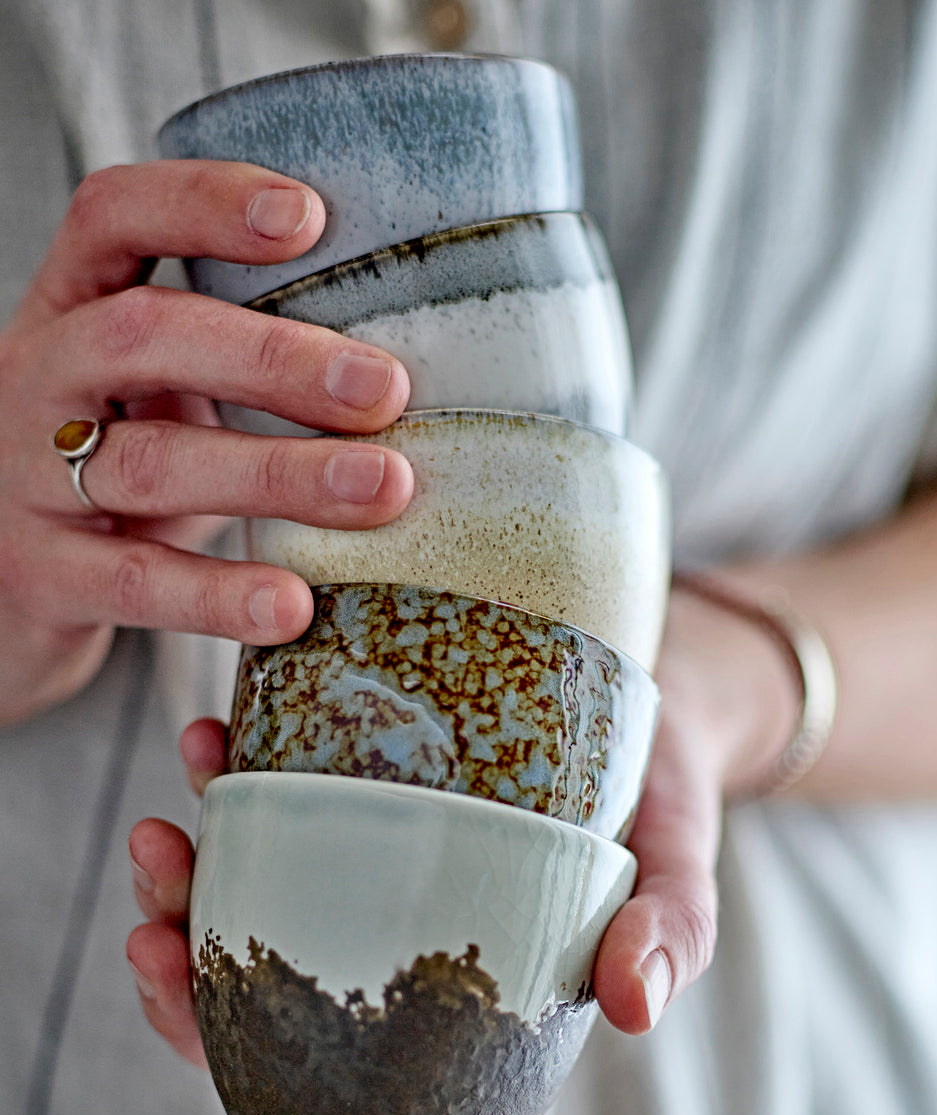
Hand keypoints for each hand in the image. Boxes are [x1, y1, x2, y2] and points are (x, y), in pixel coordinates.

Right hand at [0, 160, 411, 724]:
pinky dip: (218, 596)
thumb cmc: (118, 478)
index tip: (309, 215)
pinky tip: (293, 607)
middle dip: (276, 358)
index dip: (201, 203)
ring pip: (151, 463)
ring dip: (277, 474)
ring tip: (383, 489)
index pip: (113, 217)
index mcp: (72, 311)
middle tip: (387, 388)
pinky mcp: (41, 577)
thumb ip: (237, 367)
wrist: (6, 594)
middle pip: (143, 337)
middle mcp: (36, 378)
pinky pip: (134, 583)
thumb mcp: (159, 397)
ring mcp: (26, 478)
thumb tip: (413, 368)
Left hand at [125, 588, 797, 1114]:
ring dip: (178, 914)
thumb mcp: (680, 863)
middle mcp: (410, 991)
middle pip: (292, 1062)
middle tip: (158, 954)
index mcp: (497, 1037)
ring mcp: (365, 916)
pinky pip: (259, 850)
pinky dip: (216, 810)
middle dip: (201, 1026)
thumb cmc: (660, 800)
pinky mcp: (341, 835)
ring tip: (160, 840)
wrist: (632, 701)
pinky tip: (207, 750)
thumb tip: (636, 1009)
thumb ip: (671, 933)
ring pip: (248, 960)